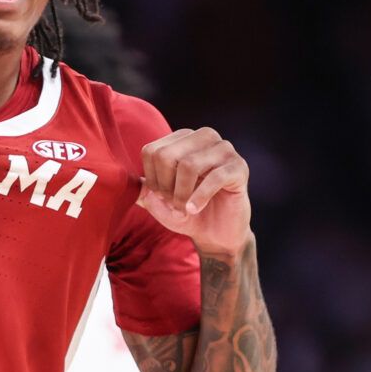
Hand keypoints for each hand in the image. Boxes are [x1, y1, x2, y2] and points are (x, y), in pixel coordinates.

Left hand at [137, 127, 253, 256]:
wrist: (217, 234)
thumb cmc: (188, 213)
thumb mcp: (159, 204)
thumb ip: (143, 191)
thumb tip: (131, 184)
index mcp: (182, 138)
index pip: (152, 151)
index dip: (152, 179)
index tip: (161, 196)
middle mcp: (204, 137)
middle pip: (166, 155)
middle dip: (165, 187)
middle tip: (173, 204)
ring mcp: (224, 150)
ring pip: (189, 165)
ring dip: (181, 195)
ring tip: (184, 209)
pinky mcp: (239, 167)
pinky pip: (215, 178)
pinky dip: (199, 197)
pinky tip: (194, 209)